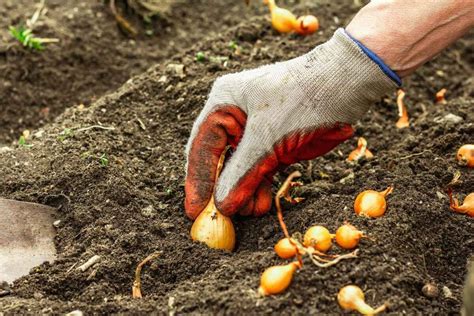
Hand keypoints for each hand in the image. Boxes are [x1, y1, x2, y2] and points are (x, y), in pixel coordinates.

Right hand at [185, 29, 396, 218]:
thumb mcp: (269, 138)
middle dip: (221, 189)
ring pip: (237, 170)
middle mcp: (233, 117)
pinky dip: (258, 189)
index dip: (197, 181)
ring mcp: (253, 132)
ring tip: (248, 211)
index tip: (195, 212)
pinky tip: (260, 204)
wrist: (348, 84)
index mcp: (223, 104)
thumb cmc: (305, 100)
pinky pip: (257, 171)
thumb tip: (221, 206)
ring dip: (241, 193)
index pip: (202, 148)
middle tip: (221, 218)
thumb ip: (242, 173)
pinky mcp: (272, 145)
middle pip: (217, 161)